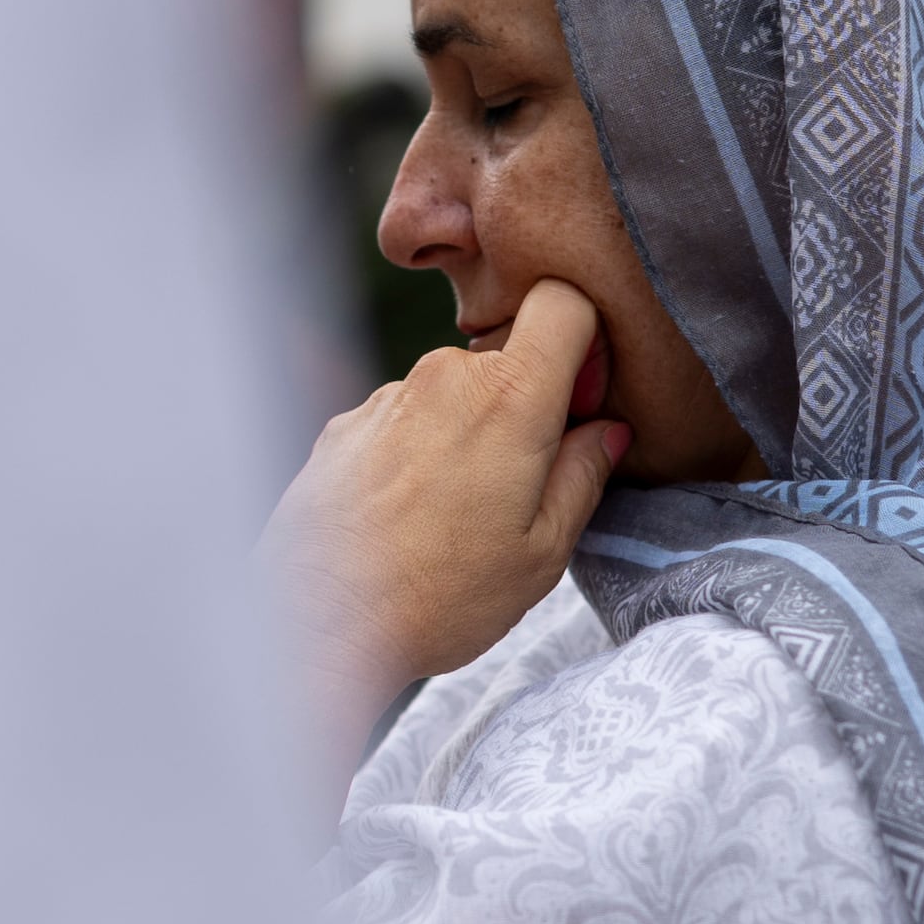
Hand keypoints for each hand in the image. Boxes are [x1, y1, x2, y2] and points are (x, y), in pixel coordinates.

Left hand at [262, 279, 630, 772]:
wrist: (316, 621)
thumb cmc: (439, 595)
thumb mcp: (542, 551)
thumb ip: (583, 475)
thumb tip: (606, 431)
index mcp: (508, 396)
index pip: (562, 302)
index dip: (585, 341)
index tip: (581, 403)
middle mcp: (442, 377)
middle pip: (505, 357)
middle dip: (526, 406)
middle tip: (521, 487)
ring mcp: (386, 397)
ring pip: (452, 393)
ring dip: (468, 433)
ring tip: (456, 517)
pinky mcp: (344, 425)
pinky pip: (403, 420)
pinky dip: (418, 452)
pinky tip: (408, 518)